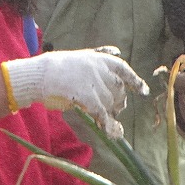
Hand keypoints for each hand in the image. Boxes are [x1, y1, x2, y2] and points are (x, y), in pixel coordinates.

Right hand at [2, 48, 148, 137]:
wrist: (40, 75)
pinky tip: (109, 132)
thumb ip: (98, 58)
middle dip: (118, 102)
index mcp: (99, 59)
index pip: (123, 69)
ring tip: (106, 122)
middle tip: (113, 111)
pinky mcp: (89, 97)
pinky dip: (107, 124)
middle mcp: (101, 69)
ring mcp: (96, 83)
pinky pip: (102, 114)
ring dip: (110, 115)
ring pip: (110, 103)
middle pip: (119, 90)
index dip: (135, 81)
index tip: (144, 91)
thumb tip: (116, 52)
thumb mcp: (80, 58)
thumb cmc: (55, 68)